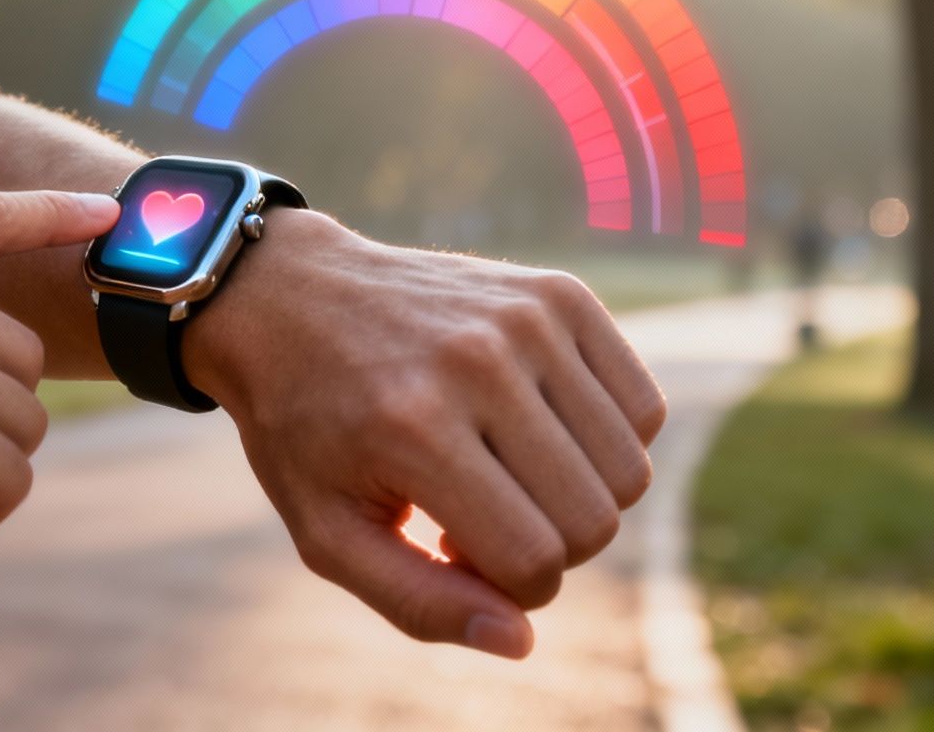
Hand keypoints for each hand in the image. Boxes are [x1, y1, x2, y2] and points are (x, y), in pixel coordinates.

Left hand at [183, 210, 666, 658]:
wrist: (288, 297)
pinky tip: (535, 425)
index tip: (451, 548)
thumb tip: (522, 641)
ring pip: (628, 471)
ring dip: (576, 494)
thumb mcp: (328, 533)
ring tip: (500, 467)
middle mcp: (478, 364)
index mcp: (414, 430)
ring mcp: (526, 319)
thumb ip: (419, 602)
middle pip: (594, 521)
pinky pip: (645, 408)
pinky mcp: (560, 293)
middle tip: (475, 510)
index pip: (535, 562)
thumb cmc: (306, 430)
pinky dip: (606, 438)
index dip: (509, 588)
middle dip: (549, 547)